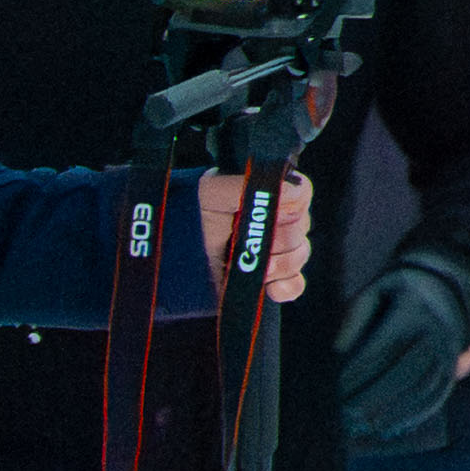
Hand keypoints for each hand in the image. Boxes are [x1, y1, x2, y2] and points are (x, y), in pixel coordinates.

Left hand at [193, 171, 316, 304]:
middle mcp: (273, 220)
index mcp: (266, 194)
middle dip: (281, 240)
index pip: (300, 194)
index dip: (290, 207)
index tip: (272, 215)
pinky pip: (295, 284)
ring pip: (300, 255)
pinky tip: (271, 287)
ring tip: (255, 265)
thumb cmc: (188, 217)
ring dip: (281, 264)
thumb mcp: (212, 191)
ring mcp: (273, 251)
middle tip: (255, 243)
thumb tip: (290, 190)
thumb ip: (250, 183)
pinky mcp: (269, 279)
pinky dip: (286, 287)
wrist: (167, 258)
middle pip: (302, 228)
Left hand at [332, 261, 469, 449]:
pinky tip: (398, 425)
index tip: (336, 393)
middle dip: (375, 399)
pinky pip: (441, 391)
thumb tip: (337, 353)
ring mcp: (452, 347)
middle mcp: (437, 330)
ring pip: (424, 386)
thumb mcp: (374, 290)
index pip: (381, 349)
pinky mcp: (461, 359)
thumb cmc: (403, 285)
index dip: (358, 375)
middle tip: (349, 418)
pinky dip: (419, 412)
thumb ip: (354, 319)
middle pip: (404, 373)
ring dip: (397, 411)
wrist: (457, 273)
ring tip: (370, 428)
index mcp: (413, 309)